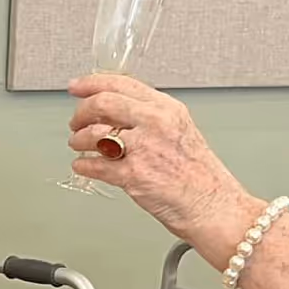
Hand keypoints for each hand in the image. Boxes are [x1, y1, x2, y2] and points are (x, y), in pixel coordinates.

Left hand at [66, 73, 257, 249]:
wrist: (213, 205)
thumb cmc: (200, 175)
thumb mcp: (180, 130)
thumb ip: (150, 117)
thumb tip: (116, 111)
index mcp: (167, 108)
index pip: (122, 83)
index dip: (91, 83)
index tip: (77, 86)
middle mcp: (155, 123)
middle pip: (102, 103)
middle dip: (81, 113)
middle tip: (75, 121)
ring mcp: (143, 148)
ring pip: (93, 134)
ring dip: (78, 140)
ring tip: (78, 144)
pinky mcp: (133, 175)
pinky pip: (95, 165)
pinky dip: (83, 165)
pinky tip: (83, 165)